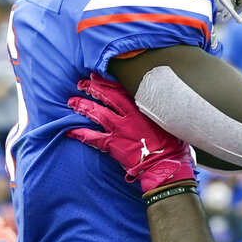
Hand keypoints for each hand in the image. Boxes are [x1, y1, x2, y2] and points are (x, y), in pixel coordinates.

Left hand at [67, 73, 195, 195]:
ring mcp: (120, 130)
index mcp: (143, 109)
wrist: (166, 165)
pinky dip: (80, 134)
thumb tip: (157, 105)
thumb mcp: (168, 123)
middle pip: (108, 98)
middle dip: (93, 89)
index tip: (97, 76)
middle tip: (82, 83)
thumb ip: (157, 112)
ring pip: (97, 114)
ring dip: (83, 106)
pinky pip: (92, 138)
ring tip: (72, 102)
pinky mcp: (113, 145)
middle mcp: (129, 116)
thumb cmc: (172, 146)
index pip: (122, 90)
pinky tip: (69, 131)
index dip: (108, 82)